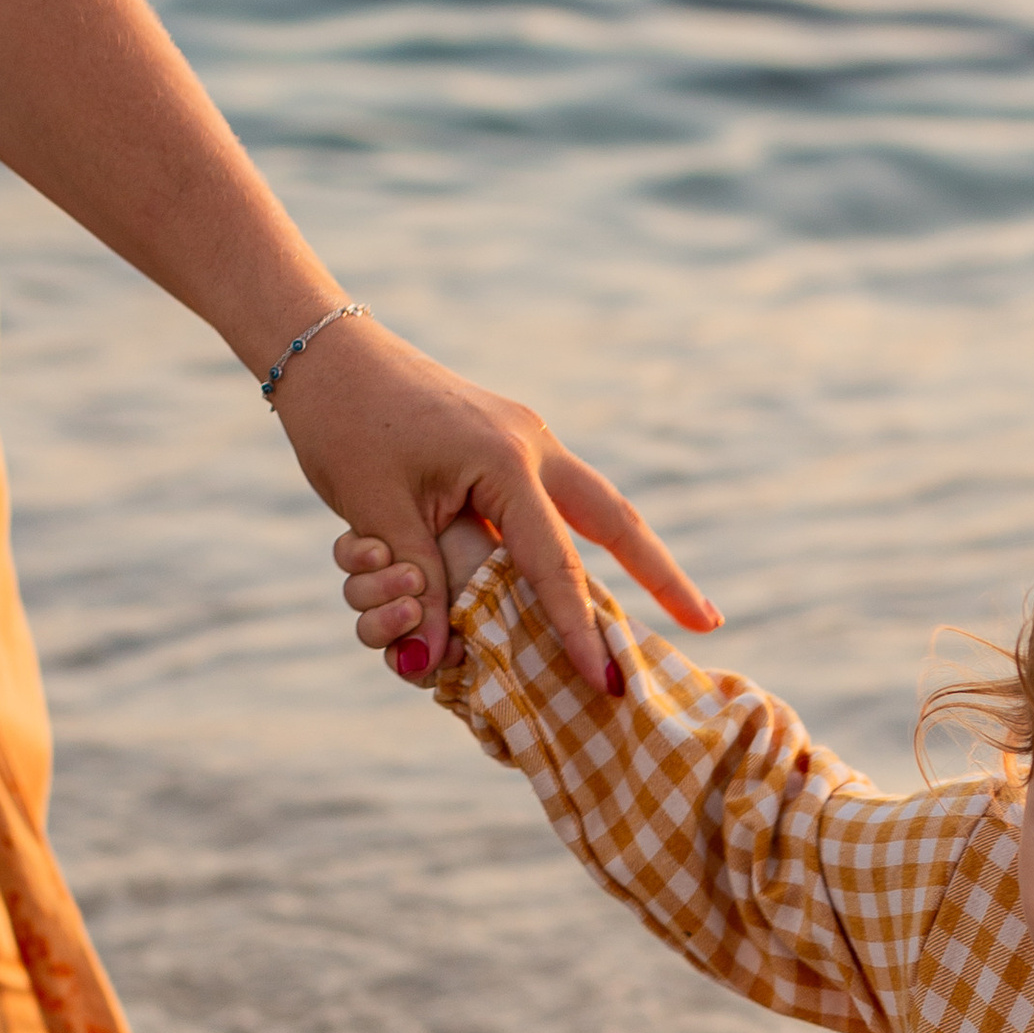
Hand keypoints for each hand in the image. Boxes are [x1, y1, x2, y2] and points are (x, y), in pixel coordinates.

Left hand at [272, 315, 717, 689]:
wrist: (323, 351)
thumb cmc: (344, 425)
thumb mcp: (374, 515)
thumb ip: (416, 588)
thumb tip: (433, 659)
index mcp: (506, 461)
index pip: (555, 564)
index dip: (578, 630)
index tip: (605, 681)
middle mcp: (532, 445)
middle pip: (617, 519)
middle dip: (663, 574)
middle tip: (710, 622)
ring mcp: (524, 439)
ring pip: (596, 506)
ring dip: (636, 554)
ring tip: (678, 601)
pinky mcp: (505, 443)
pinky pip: (558, 501)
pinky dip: (583, 538)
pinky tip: (601, 564)